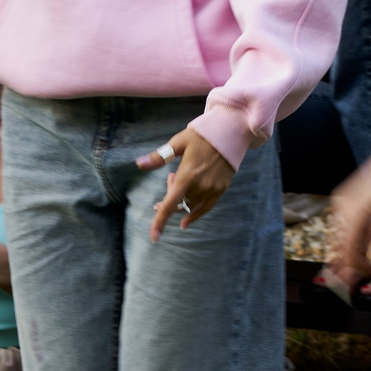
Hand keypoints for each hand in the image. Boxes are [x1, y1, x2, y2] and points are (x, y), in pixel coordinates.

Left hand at [137, 127, 235, 241]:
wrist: (231, 132)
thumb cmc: (203, 135)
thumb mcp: (179, 142)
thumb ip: (159, 157)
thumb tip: (139, 164)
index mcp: (187, 175)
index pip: (170, 204)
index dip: (160, 221)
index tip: (154, 237)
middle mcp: (201, 186)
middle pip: (179, 204)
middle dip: (169, 198)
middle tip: (168, 180)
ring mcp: (213, 189)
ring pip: (191, 206)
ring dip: (181, 201)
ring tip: (179, 182)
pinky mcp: (222, 188)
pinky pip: (206, 207)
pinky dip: (195, 214)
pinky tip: (186, 220)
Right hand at [328, 145, 370, 288]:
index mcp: (348, 213)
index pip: (346, 252)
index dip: (355, 270)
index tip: (364, 280)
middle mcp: (341, 208)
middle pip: (341, 246)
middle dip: (352, 263)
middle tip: (365, 277)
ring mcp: (344, 203)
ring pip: (345, 237)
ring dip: (356, 252)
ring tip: (370, 265)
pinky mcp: (351, 200)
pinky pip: (350, 227)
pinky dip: (359, 239)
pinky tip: (370, 247)